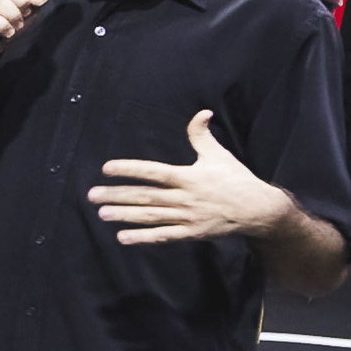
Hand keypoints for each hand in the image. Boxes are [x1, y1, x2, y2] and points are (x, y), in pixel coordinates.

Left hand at [89, 110, 288, 244]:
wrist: (258, 209)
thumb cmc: (237, 179)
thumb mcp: (219, 155)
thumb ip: (202, 135)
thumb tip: (202, 112)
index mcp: (189, 176)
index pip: (153, 171)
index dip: (130, 169)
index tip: (107, 168)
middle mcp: (185, 197)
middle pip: (146, 196)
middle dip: (118, 195)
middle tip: (92, 195)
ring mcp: (187, 217)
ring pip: (151, 216)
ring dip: (125, 216)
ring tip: (102, 214)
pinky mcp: (191, 233)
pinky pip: (163, 236)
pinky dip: (143, 238)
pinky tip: (123, 237)